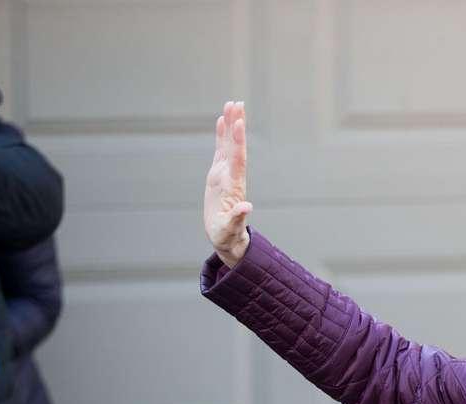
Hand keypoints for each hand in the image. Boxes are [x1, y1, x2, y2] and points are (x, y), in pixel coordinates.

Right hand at [203, 100, 252, 266]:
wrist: (227, 238)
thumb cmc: (227, 235)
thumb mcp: (230, 229)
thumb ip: (238, 218)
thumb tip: (247, 207)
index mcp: (234, 186)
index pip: (237, 159)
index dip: (238, 141)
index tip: (239, 122)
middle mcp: (232, 176)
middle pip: (234, 146)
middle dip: (236, 125)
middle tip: (238, 103)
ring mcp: (225, 174)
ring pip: (228, 145)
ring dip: (230, 125)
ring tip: (232, 105)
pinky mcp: (218, 175)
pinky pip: (220, 151)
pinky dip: (221, 136)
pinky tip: (221, 120)